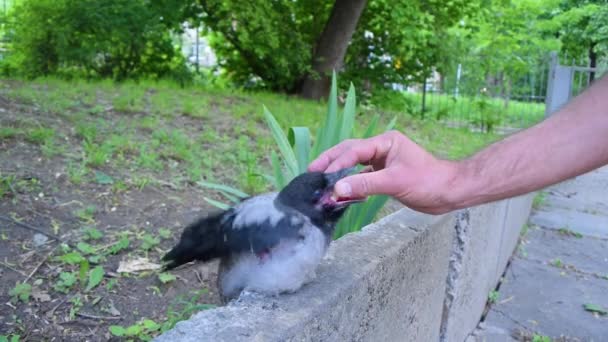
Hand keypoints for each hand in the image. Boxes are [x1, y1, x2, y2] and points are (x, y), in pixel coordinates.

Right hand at [308, 131, 458, 213]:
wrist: (449, 192)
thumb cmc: (428, 181)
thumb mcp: (394, 182)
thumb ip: (364, 184)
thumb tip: (337, 189)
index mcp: (385, 141)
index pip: (353, 150)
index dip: (336, 163)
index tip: (321, 176)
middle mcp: (382, 149)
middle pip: (349, 152)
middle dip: (331, 162)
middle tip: (311, 172)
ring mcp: (383, 162)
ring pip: (354, 167)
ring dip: (340, 176)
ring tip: (321, 184)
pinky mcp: (385, 176)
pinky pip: (363, 179)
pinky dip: (352, 187)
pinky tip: (343, 195)